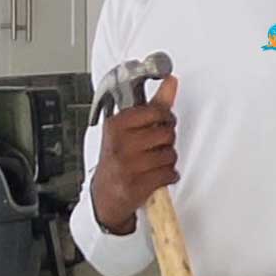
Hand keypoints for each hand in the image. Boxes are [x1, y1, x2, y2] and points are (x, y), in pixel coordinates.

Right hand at [91, 75, 178, 232]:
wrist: (104, 195)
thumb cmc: (118, 156)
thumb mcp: (129, 127)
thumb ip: (154, 103)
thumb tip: (172, 81)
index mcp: (116, 124)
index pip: (157, 111)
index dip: (165, 118)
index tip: (160, 123)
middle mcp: (119, 143)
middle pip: (167, 133)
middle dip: (166, 140)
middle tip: (155, 146)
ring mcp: (127, 165)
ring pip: (170, 154)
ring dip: (168, 160)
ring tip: (154, 162)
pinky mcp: (136, 185)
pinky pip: (169, 174)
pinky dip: (168, 175)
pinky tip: (157, 175)